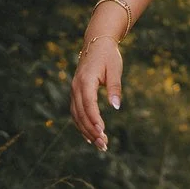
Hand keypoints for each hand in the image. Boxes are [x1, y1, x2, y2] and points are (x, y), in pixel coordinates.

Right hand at [69, 36, 121, 150]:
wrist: (96, 44)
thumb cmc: (108, 56)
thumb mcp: (115, 69)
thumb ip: (114, 88)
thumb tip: (116, 107)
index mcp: (86, 80)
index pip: (88, 104)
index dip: (94, 119)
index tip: (103, 132)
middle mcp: (76, 87)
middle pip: (81, 113)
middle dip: (92, 130)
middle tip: (104, 145)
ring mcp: (73, 91)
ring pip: (76, 116)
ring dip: (86, 131)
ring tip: (100, 145)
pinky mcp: (75, 93)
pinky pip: (76, 113)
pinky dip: (82, 125)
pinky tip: (91, 136)